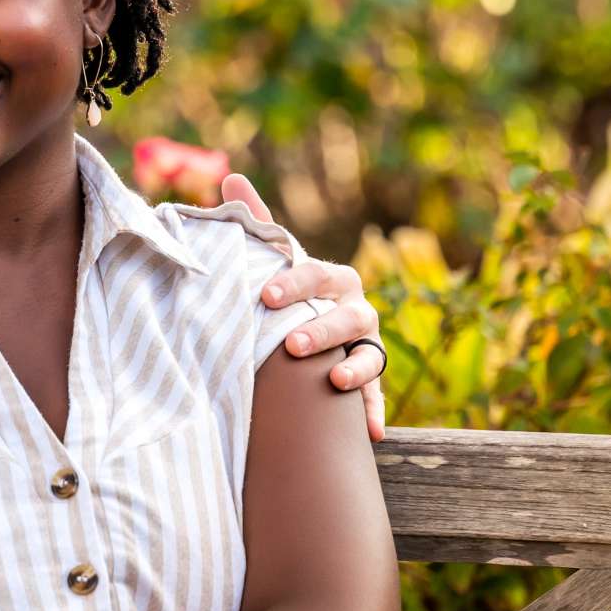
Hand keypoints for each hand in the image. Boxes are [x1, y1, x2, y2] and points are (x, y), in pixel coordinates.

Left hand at [222, 173, 387, 441]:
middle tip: (292, 344)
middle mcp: (355, 307)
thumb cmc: (285, 292)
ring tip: (335, 382)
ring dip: (356, 367)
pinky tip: (371, 433)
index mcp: (330, 277)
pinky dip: (374, 412)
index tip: (264, 296)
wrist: (307, 331)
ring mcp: (367, 343)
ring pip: (371, 352)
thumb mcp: (271, 260)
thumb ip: (256, 225)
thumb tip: (232, 178)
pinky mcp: (370, 379)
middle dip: (322, 328)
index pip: (314, 273)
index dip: (293, 283)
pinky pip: (378, 396)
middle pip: (348, 314)